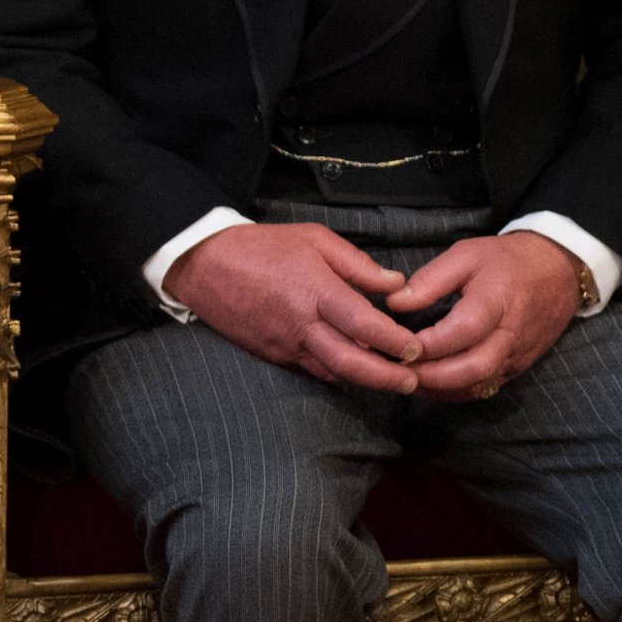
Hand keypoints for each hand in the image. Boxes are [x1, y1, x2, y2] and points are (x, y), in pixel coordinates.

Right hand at [165, 221, 423, 392]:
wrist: (204, 264)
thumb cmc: (262, 246)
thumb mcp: (314, 238)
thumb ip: (357, 264)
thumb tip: (396, 284)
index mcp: (315, 291)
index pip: (364, 325)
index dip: (394, 341)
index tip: (416, 347)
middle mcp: (302, 324)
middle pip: (351, 363)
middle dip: (386, 378)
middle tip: (413, 382)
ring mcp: (285, 344)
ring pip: (332, 374)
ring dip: (365, 382)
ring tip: (393, 383)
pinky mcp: (273, 354)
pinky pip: (311, 371)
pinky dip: (337, 376)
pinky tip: (355, 374)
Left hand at [386, 232, 582, 400]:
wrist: (559, 271)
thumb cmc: (507, 261)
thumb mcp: (466, 255)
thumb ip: (430, 279)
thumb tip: (394, 302)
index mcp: (497, 299)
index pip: (465, 330)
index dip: (432, 343)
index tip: (401, 344)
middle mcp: (511, 334)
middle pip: (475, 366)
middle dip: (433, 375)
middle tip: (400, 369)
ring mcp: (518, 354)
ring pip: (480, 383)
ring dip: (442, 388)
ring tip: (409, 379)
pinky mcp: (519, 367)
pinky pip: (487, 387)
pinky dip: (457, 391)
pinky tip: (431, 385)